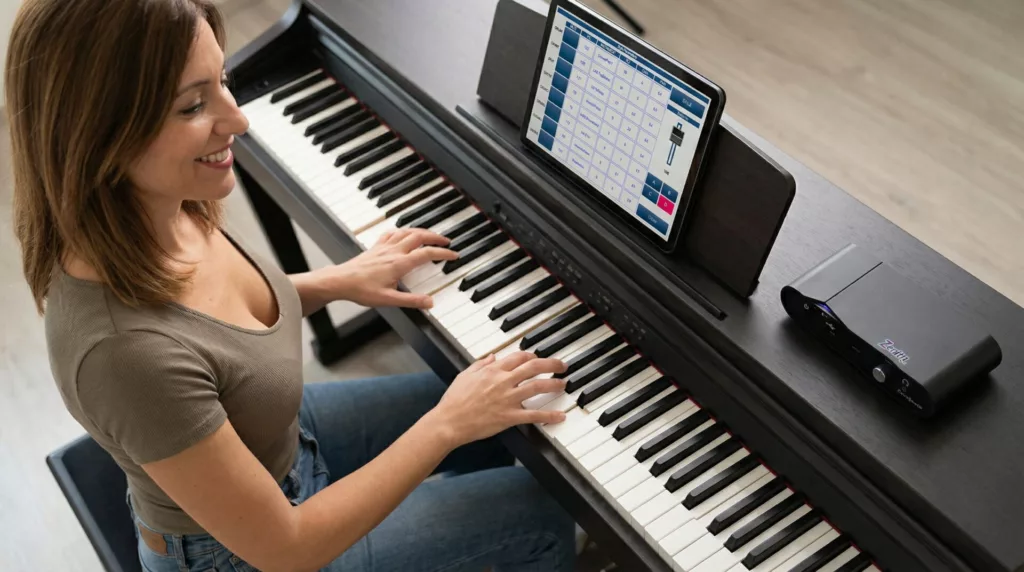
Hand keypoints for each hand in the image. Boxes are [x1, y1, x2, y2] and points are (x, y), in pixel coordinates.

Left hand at [330, 228, 457, 308]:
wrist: (340, 281)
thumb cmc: (361, 290)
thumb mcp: (389, 300)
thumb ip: (411, 301)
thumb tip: (430, 302)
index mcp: (399, 263)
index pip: (427, 254)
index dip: (443, 253)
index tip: (454, 255)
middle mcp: (393, 252)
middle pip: (419, 236)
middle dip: (435, 237)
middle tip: (446, 241)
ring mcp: (384, 247)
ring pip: (406, 231)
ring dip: (421, 231)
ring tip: (430, 234)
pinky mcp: (375, 247)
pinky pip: (392, 233)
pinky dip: (402, 230)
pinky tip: (403, 232)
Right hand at [427, 352, 568, 447]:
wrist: (449, 422)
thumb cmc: (453, 401)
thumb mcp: (464, 375)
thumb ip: (480, 364)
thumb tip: (491, 357)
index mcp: (492, 371)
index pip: (518, 357)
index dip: (532, 355)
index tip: (538, 357)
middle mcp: (503, 381)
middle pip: (533, 367)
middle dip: (551, 364)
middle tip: (561, 365)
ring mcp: (507, 399)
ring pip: (537, 387)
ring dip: (554, 384)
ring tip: (563, 384)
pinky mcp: (509, 417)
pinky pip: (533, 415)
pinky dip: (549, 415)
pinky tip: (560, 415)